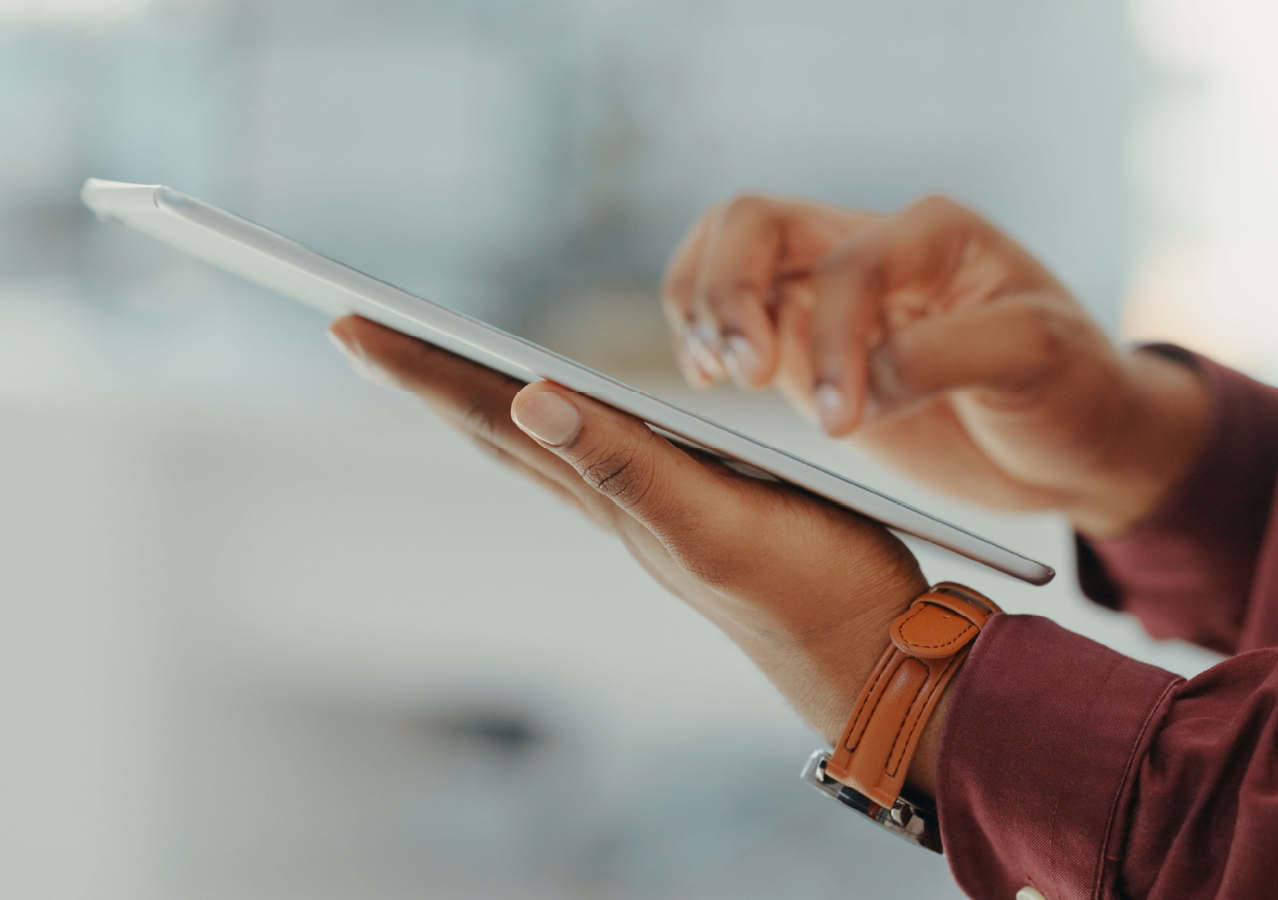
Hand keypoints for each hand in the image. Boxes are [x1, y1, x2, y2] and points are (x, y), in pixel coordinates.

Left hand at [328, 316, 948, 793]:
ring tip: (437, 368)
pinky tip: (567, 420)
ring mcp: (654, 514)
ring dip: (483, 401)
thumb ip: (629, 465)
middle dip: (430, 379)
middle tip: (359, 333)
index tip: (350, 328)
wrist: (879, 659)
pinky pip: (601, 459)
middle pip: (503, 431)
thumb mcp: (716, 523)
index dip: (424, 373)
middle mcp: (620, 505)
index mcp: (615, 496)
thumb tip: (527, 399)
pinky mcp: (699, 515)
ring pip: (546, 447)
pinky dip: (562, 425)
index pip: (497, 421)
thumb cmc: (814, 591)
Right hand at [662, 194, 1208, 536]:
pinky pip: (729, 314)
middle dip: (729, 293)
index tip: (844, 421)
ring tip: (711, 375)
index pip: (849, 263)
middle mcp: (872, 246)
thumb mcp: (1038, 360)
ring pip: (726, 252)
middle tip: (741, 375)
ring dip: (700, 305)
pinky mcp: (808, 344)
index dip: (836, 337)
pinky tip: (707, 380)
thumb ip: (949, 356)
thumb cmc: (1072, 389)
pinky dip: (700, 335)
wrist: (1076, 438)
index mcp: (934, 234)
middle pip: (755, 222)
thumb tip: (864, 381)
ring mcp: (831, 294)